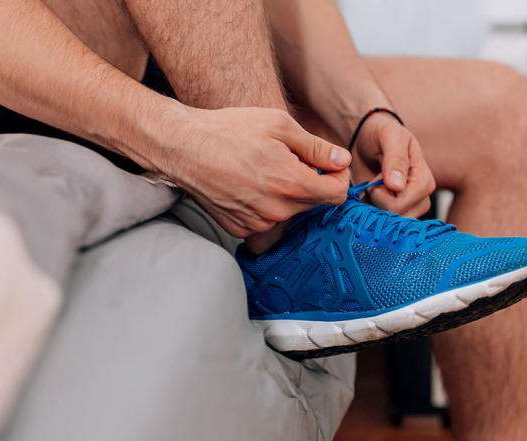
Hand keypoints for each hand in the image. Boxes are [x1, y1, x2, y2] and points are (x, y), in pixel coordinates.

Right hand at [159, 107, 351, 237]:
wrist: (185, 147)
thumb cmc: (230, 131)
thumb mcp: (280, 125)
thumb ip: (317, 147)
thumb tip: (342, 161)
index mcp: (293, 184)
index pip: (338, 194)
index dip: (338, 176)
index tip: (327, 164)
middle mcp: (278, 210)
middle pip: (314, 202)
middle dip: (310, 181)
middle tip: (287, 158)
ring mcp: (259, 223)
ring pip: (289, 211)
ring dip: (286, 193)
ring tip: (262, 169)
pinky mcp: (241, 229)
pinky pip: (266, 220)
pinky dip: (265, 204)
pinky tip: (247, 184)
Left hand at [350, 113, 435, 217]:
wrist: (369, 140)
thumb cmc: (382, 135)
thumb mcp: (389, 136)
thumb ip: (395, 159)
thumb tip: (397, 186)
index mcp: (424, 179)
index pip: (403, 202)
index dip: (382, 194)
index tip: (375, 178)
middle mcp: (421, 197)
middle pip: (398, 215)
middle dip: (378, 201)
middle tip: (373, 183)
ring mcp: (410, 207)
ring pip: (392, 222)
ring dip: (375, 207)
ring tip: (373, 188)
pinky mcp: (397, 213)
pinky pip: (385, 223)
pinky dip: (373, 212)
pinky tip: (371, 197)